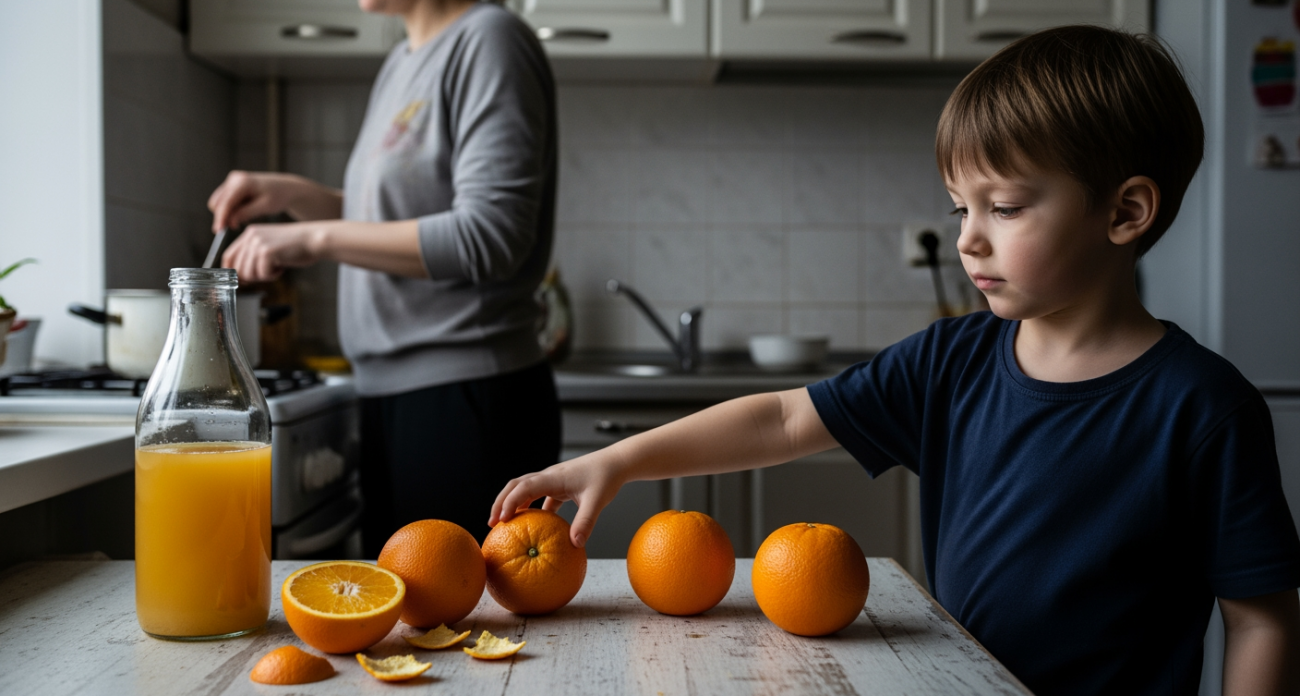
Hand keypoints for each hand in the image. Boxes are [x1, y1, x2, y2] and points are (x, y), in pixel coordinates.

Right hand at [207, 171, 323, 230]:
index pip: (226, 202)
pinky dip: (230, 209)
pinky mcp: (232, 184)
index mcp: (243, 182)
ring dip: (227, 213)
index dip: (221, 218)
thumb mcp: (265, 207)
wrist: (286, 188)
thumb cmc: (278, 197)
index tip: (218, 231)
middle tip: (236, 227)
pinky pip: (224, 200)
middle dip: (223, 216)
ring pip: (218, 202)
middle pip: (217, 202)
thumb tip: (229, 221)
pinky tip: (244, 212)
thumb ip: (246, 213)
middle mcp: (234, 178)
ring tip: (243, 219)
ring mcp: (232, 180)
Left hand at [222, 222, 325, 282]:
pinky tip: (282, 266)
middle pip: (237, 268)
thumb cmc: (296, 246)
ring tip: (277, 266)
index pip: (228, 256)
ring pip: (248, 273)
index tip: (241, 280)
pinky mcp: (267, 252)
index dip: (232, 272)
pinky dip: (273, 275)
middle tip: (268, 272)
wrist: (314, 239)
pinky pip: (262, 274)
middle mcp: (251, 236)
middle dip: (252, 276)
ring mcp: (258, 243)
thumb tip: (239, 276)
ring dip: (264, 276)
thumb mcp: (269, 246)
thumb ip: (253, 256)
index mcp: (249, 233)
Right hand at [489, 451, 627, 547]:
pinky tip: (532, 526)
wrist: (616, 462)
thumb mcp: (597, 501)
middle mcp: (548, 476)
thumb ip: (586, 522)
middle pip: (516, 486)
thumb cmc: (606, 477)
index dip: (509, 502)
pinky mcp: (559, 486)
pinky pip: (540, 497)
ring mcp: (553, 480)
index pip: (524, 487)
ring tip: (504, 524)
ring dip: (513, 504)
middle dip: (501, 502)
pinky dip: (532, 509)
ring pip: (525, 490)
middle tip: (492, 523)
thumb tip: (576, 544)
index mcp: (553, 477)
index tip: (500, 520)